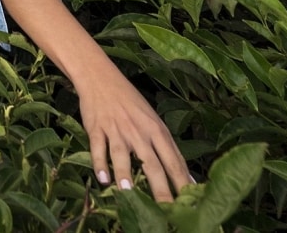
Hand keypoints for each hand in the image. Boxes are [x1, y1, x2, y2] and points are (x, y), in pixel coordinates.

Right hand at [0, 0, 194, 200]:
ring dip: (126, 174)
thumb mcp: (152, 121)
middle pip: (152, 163)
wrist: (101, 78)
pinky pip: (98, 148)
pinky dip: (100, 164)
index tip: (189, 201)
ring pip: (123, 155)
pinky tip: (103, 179)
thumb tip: (185, 176)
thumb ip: (166, 148)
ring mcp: (117, 130)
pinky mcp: (97, 128)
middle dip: (160, 188)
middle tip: (167, 208)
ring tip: (128, 192)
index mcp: (157, 129)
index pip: (173, 159)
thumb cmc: (130, 102)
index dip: (182, 181)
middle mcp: (139, 131)